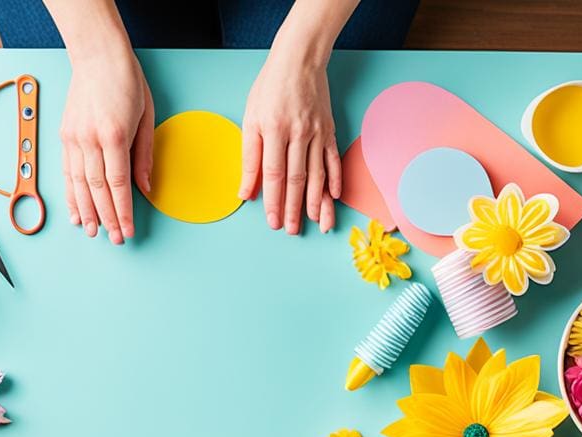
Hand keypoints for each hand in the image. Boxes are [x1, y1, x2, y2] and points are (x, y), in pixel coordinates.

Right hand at [59, 47, 153, 244]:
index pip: (118, 184)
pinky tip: (74, 212)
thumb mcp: (146, 116)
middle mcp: (90, 139)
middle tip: (114, 239)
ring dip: (86, 212)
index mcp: (114, 135)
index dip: (123, 212)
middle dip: (106, 218)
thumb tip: (145, 187)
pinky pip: (67, 173)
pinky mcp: (65, 137)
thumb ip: (144, 155)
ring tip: (92, 232)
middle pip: (98, 190)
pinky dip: (70, 195)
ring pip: (79, 185)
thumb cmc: (126, 81)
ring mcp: (74, 139)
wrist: (97, 55)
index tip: (127, 230)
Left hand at [240, 45, 339, 234]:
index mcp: (274, 130)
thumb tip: (245, 191)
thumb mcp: (250, 119)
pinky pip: (333, 158)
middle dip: (295, 208)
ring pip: (318, 173)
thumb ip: (249, 157)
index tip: (273, 222)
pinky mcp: (329, 129)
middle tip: (292, 230)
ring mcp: (316, 132)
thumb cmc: (270, 89)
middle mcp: (298, 133)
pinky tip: (335, 197)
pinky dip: (336, 179)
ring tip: (316, 223)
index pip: (273, 174)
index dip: (273, 201)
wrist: (299, 59)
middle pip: (296, 178)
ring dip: (317, 201)